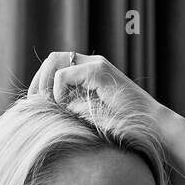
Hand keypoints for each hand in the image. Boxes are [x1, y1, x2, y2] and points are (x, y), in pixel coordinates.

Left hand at [27, 51, 167, 125]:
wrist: (149, 126)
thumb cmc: (121, 126)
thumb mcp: (87, 115)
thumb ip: (69, 107)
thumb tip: (42, 108)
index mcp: (88, 73)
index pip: (54, 66)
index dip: (40, 83)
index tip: (35, 105)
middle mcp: (91, 64)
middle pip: (51, 58)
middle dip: (38, 81)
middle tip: (34, 104)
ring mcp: (96, 65)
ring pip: (55, 60)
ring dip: (45, 83)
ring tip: (50, 105)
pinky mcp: (100, 72)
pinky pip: (64, 74)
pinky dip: (58, 91)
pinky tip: (65, 106)